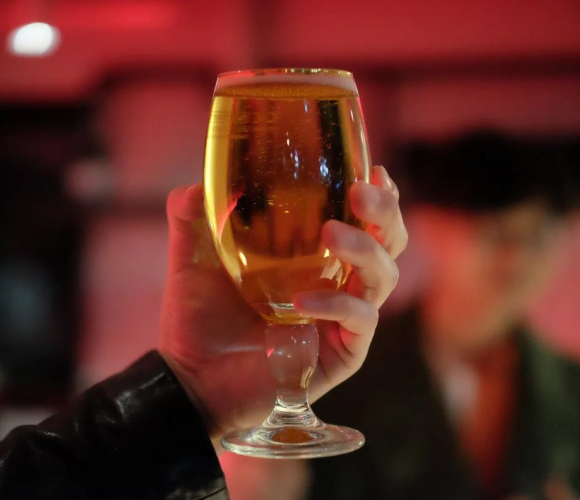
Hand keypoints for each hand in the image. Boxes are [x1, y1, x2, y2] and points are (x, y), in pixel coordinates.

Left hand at [158, 166, 406, 447]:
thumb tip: (198, 184)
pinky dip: (337, 305)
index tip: (373, 171)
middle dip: (384, 213)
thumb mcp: (193, 259)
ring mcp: (344, 320)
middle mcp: (339, 283)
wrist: (190, 378)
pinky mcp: (341, 353)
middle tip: (361, 193)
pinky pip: (359, 322)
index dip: (379, 195)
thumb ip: (192, 217)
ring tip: (330, 234)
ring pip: (382, 276)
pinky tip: (302, 301)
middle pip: (389, 241)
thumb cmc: (199, 317)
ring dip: (363, 249)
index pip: (364, 219)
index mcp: (316, 255)